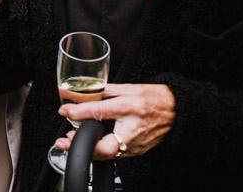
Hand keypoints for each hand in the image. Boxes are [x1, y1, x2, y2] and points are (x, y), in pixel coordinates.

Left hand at [54, 83, 175, 159]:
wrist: (178, 111)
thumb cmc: (155, 98)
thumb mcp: (129, 88)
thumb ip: (106, 91)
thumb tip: (84, 90)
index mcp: (130, 108)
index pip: (99, 111)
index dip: (78, 112)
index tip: (64, 110)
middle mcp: (132, 129)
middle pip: (105, 146)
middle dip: (82, 146)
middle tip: (64, 141)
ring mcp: (136, 144)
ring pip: (108, 154)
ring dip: (88, 149)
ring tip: (71, 141)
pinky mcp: (137, 152)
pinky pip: (116, 154)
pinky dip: (101, 150)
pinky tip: (91, 144)